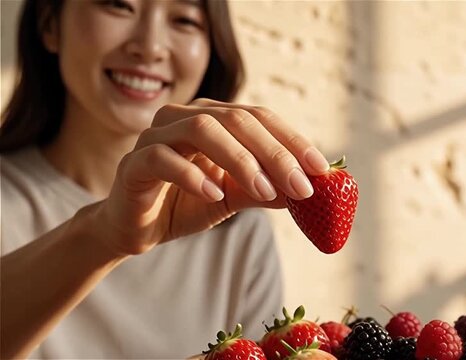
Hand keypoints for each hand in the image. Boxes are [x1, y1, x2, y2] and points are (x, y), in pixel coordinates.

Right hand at [95, 98, 329, 255]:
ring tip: (265, 191)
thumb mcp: (235, 197)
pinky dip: (191, 174)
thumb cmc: (187, 203)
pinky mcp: (134, 162)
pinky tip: (213, 194)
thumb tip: (311, 191)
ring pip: (201, 129)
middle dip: (274, 153)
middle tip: (301, 186)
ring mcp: (156, 135)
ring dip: (240, 160)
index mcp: (214, 118)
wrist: (137, 228)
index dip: (293, 140)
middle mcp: (185, 116)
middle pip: (236, 119)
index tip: (321, 168)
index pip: (260, 118)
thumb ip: (267, 189)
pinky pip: (162, 158)